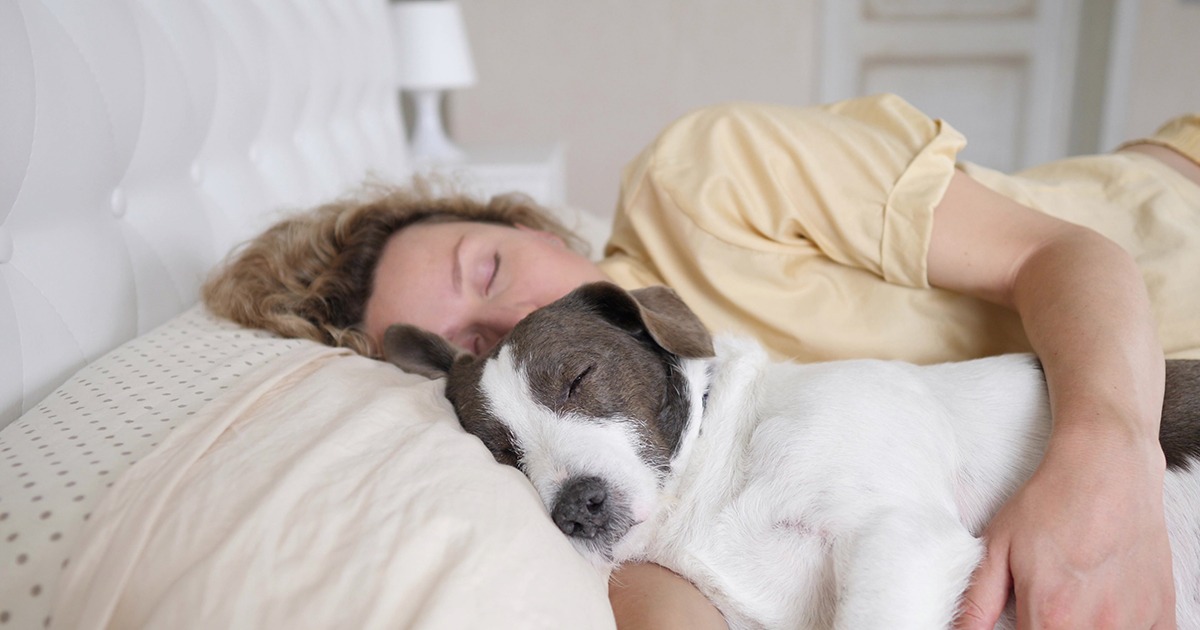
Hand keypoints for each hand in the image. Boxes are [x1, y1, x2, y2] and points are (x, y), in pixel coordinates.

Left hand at [955, 433, 1175, 628]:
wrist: (1107, 468)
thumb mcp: (997, 547)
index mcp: (1052, 615)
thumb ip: (977, 601)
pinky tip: (1107, 611)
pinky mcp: (1162, 612)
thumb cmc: (1051, 502)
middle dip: (1049, 629)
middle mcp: (1097, 626)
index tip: (1021, 621)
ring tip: (1076, 603)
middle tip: (1048, 607)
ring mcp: (1135, 622)